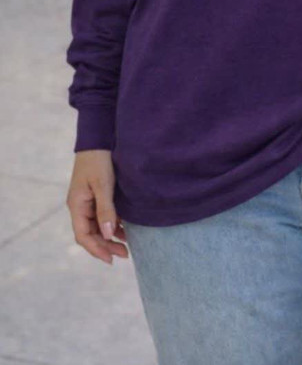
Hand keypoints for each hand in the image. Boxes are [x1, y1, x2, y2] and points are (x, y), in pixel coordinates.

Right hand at [66, 149, 128, 264]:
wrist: (99, 138)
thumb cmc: (99, 160)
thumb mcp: (103, 185)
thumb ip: (106, 210)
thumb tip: (109, 235)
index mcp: (77, 205)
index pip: (83, 236)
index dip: (97, 249)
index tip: (111, 260)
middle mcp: (80, 206)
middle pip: (91, 234)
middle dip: (106, 246)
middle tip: (125, 254)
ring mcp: (88, 201)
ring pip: (98, 226)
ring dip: (110, 237)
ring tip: (127, 245)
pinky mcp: (97, 195)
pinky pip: (103, 216)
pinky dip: (113, 224)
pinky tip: (125, 229)